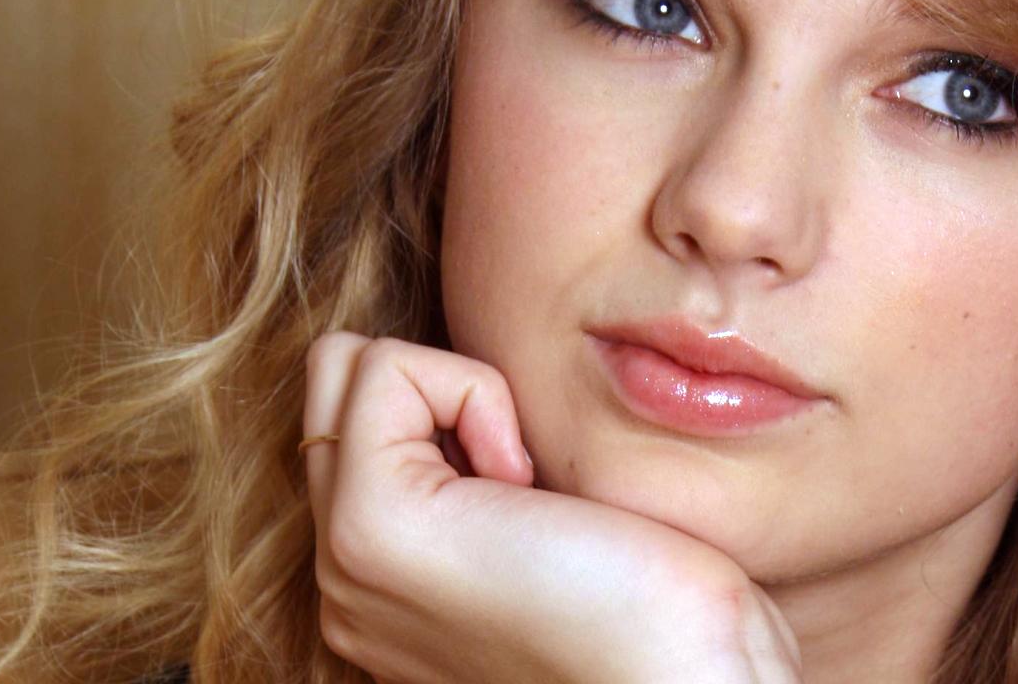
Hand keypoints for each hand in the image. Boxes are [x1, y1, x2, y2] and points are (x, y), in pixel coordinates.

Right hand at [303, 333, 801, 683]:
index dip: (455, 404)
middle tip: (521, 470)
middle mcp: (344, 574)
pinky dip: (474, 389)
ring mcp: (346, 556)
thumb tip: (484, 407)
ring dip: (456, 389)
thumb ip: (488, 470)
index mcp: (383, 578)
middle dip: (434, 384)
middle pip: (331, 383)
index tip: (534, 486)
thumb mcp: (555, 518)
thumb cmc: (659, 599)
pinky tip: (523, 480)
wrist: (686, 677)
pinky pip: (386, 368)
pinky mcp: (374, 524)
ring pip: (345, 364)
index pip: (358, 416)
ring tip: (523, 483)